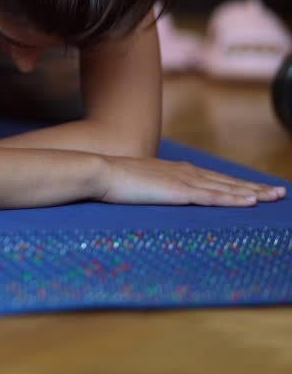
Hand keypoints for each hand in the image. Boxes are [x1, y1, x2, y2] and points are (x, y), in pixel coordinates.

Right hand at [98, 155, 285, 206]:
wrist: (100, 172)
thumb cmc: (114, 181)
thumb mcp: (141, 186)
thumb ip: (155, 190)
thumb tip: (157, 198)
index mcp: (178, 172)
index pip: (216, 180)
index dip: (239, 184)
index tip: (258, 189)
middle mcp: (187, 173)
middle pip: (228, 182)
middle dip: (255, 187)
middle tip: (280, 192)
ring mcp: (184, 181)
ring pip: (227, 188)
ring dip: (253, 192)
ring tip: (275, 196)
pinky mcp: (178, 192)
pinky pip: (212, 197)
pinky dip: (233, 199)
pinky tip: (249, 202)